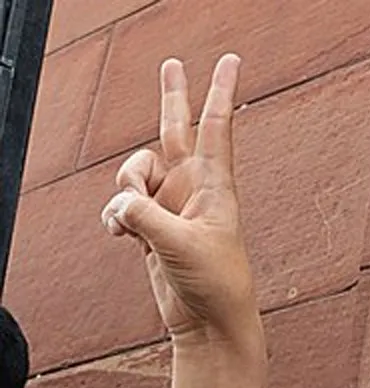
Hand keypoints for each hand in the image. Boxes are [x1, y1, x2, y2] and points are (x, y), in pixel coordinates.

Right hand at [101, 54, 258, 343]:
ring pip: (135, 172)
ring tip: (130, 220)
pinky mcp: (154, 226)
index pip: (216, 128)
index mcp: (215, 186)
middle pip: (176, 130)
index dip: (220, 93)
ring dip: (124, 189)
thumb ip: (146, 218)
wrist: (209, 321)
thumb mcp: (180, 246)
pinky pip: (122, 204)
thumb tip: (120, 203)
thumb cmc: (214, 283)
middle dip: (173, 97)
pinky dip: (115, 216)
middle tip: (172, 63)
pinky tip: (120, 237)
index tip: (231, 61)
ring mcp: (172, 206)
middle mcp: (194, 189)